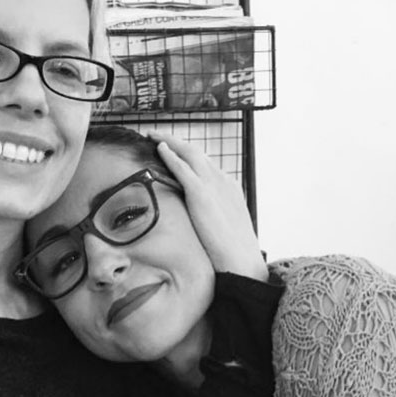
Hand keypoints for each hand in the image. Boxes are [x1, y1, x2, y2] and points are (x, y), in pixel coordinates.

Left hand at [150, 131, 267, 281]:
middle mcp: (222, 180)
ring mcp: (212, 185)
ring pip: (189, 153)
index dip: (187, 156)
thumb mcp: (223, 227)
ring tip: (153, 136)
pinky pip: (182, 168)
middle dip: (177, 142)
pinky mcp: (201, 194)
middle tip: (158, 136)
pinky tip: (159, 148)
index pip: (205, 164)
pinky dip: (171, 155)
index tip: (173, 151)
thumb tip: (200, 223)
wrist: (242, 261)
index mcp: (229, 186)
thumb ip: (212, 217)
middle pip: (196, 153)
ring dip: (170, 141)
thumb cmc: (233, 251)